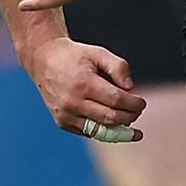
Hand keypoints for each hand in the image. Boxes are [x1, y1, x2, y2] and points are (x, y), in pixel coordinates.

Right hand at [26, 35, 145, 140]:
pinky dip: (103, 129)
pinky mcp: (62, 122)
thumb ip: (118, 67)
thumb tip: (130, 88)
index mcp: (83, 83)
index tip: (142, 103)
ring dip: (119, 129)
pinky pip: (88, 132)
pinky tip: (111, 123)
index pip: (116, 100)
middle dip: (130, 117)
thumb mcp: (98, 53)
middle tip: (138, 112)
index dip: (133, 104)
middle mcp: (73, 102)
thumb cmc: (75, 57)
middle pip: (110, 117)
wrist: (43, 60)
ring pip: (100, 130)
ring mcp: (66, 114)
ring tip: (130, 123)